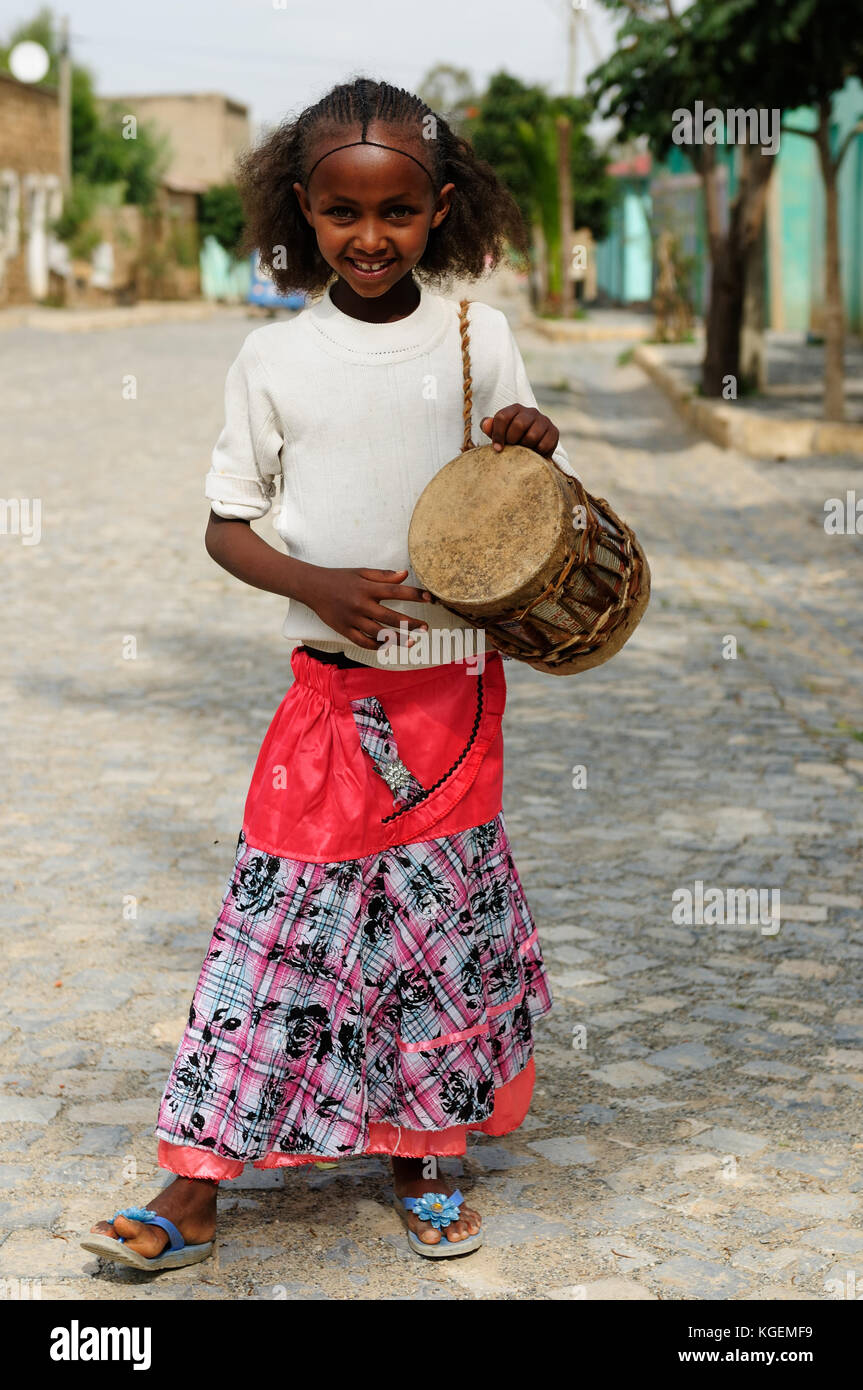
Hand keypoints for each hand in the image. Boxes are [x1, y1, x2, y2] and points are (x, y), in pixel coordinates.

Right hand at [303, 567, 431, 651]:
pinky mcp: (344, 630)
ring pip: (379, 633)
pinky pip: (363, 642)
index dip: (414, 595)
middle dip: (410, 623)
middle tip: (425, 627)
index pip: (395, 591)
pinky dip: (377, 646)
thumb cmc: (340, 578)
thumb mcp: (361, 571)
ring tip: (412, 641)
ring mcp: (352, 619)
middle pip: (391, 617)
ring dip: (398, 639)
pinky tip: (389, 646)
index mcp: (366, 588)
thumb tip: (405, 575)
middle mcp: (361, 604)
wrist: (312, 587)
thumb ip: (383, 575)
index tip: (429, 598)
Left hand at [480, 404, 558, 456]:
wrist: (534, 447)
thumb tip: (485, 424)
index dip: (498, 434)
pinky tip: (534, 453)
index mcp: (515, 409)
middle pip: (519, 424)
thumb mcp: (500, 433)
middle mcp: (531, 412)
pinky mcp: (554, 432)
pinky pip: (544, 445)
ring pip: (532, 436)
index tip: (497, 448)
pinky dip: (537, 452)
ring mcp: (544, 420)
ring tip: (522, 450)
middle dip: (512, 440)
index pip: (503, 417)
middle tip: (512, 448)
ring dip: (525, 447)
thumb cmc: (513, 438)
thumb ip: (490, 428)